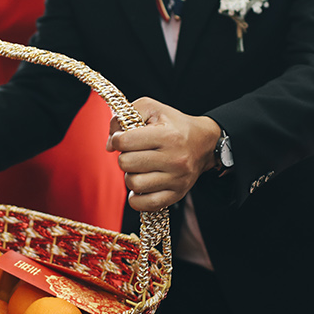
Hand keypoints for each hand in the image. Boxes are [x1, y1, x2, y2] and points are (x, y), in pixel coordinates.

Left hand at [106, 97, 221, 211]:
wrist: (204, 143)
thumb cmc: (174, 125)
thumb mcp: (151, 109)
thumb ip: (123, 117)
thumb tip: (109, 145)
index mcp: (167, 136)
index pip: (124, 142)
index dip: (117, 139)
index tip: (124, 139)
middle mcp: (174, 159)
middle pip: (126, 164)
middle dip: (124, 157)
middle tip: (134, 153)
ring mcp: (176, 179)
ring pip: (134, 184)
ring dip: (130, 176)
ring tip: (140, 168)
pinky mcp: (176, 194)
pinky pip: (145, 205)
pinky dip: (137, 198)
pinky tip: (141, 186)